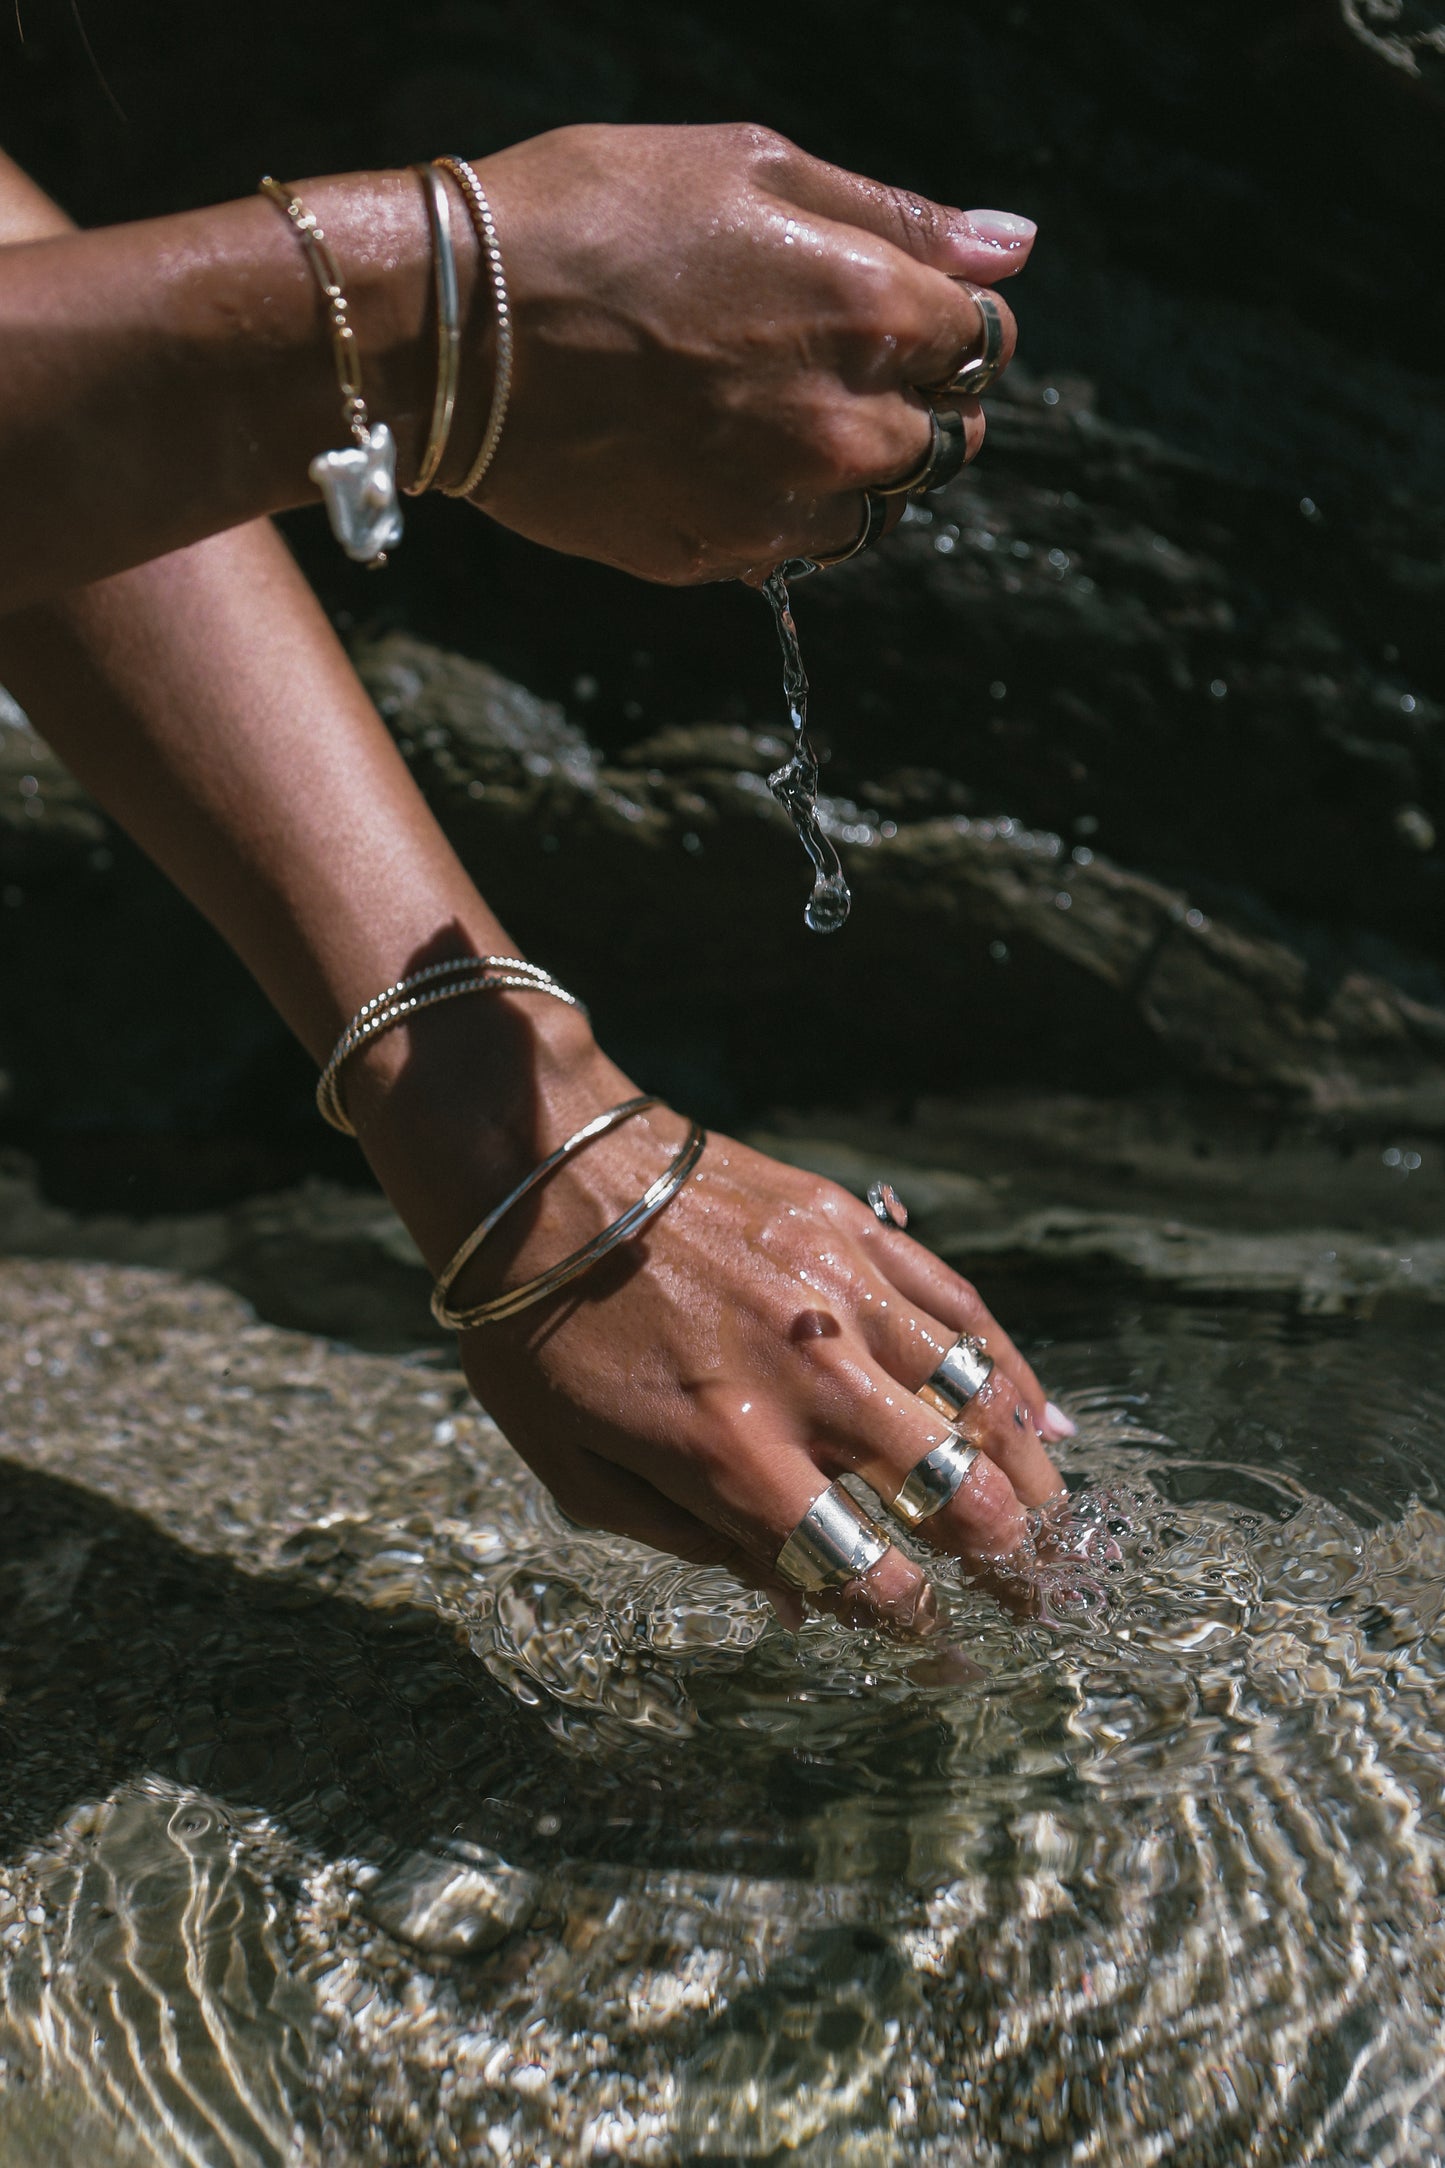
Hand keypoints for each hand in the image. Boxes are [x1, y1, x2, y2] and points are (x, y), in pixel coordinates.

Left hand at [429, 1091, 1066, 1633]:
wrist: (543, 1172)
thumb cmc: (542, 1332)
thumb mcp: (580, 1470)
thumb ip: (694, 1544)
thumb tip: (800, 1603)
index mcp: (735, 1455)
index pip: (867, 1570)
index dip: (919, 1629)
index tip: (942, 1652)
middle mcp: (810, 1383)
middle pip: (955, 1495)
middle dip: (1014, 1566)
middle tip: (1042, 1602)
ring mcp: (846, 1299)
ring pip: (981, 1404)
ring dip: (1034, 1479)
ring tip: (1060, 1528)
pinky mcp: (857, 1233)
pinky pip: (962, 1309)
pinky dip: (1012, 1371)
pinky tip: (1044, 1417)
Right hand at [467, 123, 1034, 583]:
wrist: (450, 333)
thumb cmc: (593, 217)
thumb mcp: (749, 167)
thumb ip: (893, 218)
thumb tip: (1012, 247)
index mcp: (869, 315)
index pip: (982, 339)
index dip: (947, 319)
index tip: (897, 304)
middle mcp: (845, 429)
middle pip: (943, 440)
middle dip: (911, 400)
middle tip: (827, 358)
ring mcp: (780, 507)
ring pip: (874, 509)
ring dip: (849, 467)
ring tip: (764, 410)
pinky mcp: (716, 558)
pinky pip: (789, 547)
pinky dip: (775, 508)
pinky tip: (711, 454)